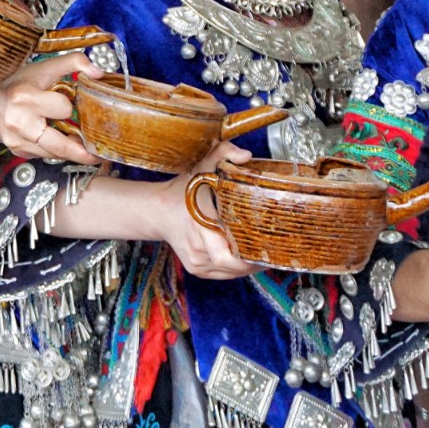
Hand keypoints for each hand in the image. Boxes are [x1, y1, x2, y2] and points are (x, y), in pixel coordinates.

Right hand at [0, 54, 100, 164]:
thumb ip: (73, 62)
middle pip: (61, 146)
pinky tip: (61, 144)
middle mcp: (20, 122)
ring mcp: (18, 140)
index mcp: (25, 97)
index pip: (63, 108)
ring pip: (56, 154)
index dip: (68, 105)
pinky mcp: (19, 151)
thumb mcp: (44, 67)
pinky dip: (56, 151)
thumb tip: (97, 72)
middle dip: (82, 151)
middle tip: (97, 153)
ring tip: (84, 149)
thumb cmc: (20, 84)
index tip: (66, 102)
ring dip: (71, 152)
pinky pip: (45, 156)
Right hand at [157, 142, 260, 279]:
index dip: (248, 258)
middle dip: (253, 265)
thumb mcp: (202, 166)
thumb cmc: (182, 190)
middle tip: (271, 255)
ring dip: (246, 268)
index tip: (267, 251)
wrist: (157, 210)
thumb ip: (224, 153)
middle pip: (231, 268)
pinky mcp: (194, 268)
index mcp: (200, 224)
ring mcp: (194, 261)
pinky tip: (245, 260)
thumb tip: (247, 156)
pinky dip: (234, 270)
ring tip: (263, 257)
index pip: (226, 254)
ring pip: (228, 273)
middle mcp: (197, 247)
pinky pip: (220, 274)